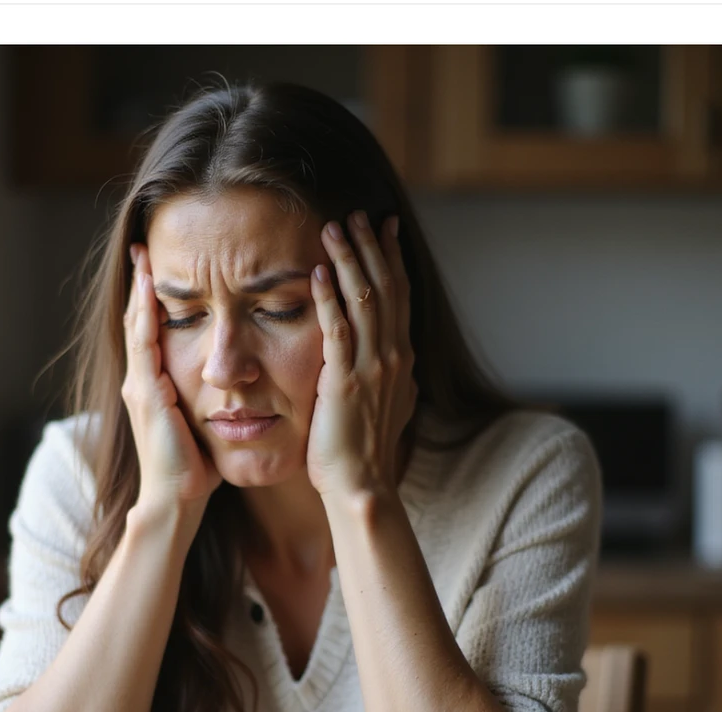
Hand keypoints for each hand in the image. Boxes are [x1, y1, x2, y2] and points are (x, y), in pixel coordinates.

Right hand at [121, 245, 221, 512]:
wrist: (177, 499)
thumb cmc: (194, 469)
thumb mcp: (202, 424)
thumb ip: (207, 401)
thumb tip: (232, 386)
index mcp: (153, 387)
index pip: (151, 332)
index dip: (153, 300)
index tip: (159, 266)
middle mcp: (141, 381)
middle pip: (137, 320)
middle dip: (141, 284)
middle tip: (143, 245)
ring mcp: (140, 386)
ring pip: (136, 326)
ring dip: (140, 289)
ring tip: (143, 256)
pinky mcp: (148, 394)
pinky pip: (144, 344)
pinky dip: (146, 314)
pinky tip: (151, 288)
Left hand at [306, 212, 417, 498]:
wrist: (362, 485)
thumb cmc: (366, 451)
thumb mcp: (389, 406)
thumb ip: (393, 378)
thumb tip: (402, 363)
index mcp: (402, 359)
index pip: (400, 296)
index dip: (391, 259)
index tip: (383, 228)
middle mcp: (394, 357)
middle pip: (388, 288)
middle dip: (372, 248)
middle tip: (357, 214)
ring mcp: (372, 368)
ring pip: (366, 300)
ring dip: (350, 261)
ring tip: (335, 228)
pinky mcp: (345, 382)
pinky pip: (338, 330)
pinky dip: (330, 299)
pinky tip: (319, 272)